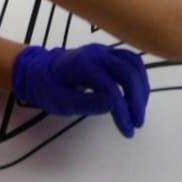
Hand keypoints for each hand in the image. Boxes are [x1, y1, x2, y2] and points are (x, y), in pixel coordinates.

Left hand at [11, 44, 149, 137]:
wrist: (39, 69)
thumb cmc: (48, 87)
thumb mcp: (59, 101)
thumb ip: (85, 103)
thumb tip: (113, 105)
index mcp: (82, 65)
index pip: (110, 86)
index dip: (122, 109)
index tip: (127, 130)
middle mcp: (97, 54)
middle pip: (127, 70)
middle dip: (137, 98)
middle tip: (137, 122)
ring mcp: (104, 51)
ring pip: (134, 63)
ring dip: (141, 88)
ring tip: (138, 111)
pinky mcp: (109, 54)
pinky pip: (131, 62)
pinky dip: (139, 79)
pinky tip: (136, 97)